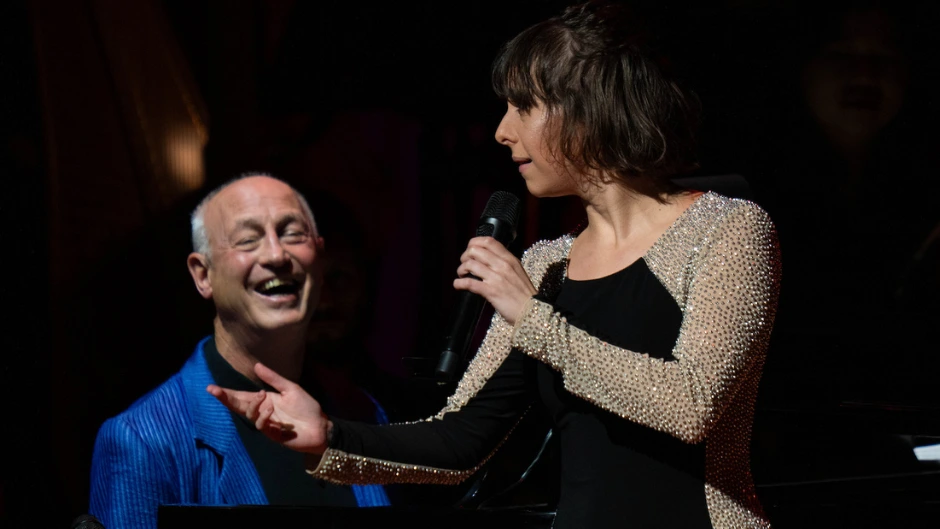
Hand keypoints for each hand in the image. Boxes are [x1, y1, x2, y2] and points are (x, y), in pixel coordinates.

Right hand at [207, 363, 330, 453]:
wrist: (320, 425)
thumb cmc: (306, 407)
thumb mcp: (290, 388)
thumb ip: (273, 378)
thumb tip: (256, 365)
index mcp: (265, 400)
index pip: (242, 396)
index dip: (227, 393)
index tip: (211, 387)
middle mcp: (262, 411)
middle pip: (239, 406)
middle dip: (226, 398)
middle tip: (214, 390)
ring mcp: (266, 423)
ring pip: (249, 414)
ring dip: (253, 404)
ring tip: (262, 396)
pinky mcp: (272, 434)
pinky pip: (261, 425)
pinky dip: (264, 416)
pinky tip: (270, 409)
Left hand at [454, 236, 536, 324]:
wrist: (532, 311)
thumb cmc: (524, 294)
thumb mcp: (518, 272)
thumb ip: (505, 263)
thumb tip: (488, 259)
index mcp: (510, 259)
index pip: (489, 241)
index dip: (474, 242)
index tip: (470, 248)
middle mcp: (503, 265)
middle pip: (475, 250)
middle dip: (465, 256)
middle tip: (464, 263)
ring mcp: (496, 278)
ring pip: (470, 265)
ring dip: (461, 269)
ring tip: (462, 275)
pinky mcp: (491, 291)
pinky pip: (470, 283)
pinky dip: (459, 283)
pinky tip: (458, 285)